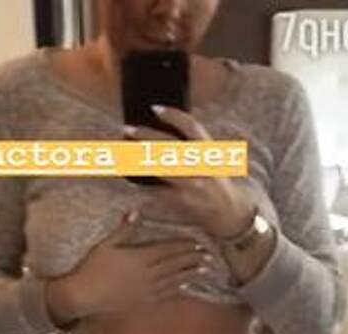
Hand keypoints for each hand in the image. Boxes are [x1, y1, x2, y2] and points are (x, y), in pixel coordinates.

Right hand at [45, 211, 211, 322]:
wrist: (83, 296)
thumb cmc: (91, 268)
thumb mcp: (106, 245)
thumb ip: (124, 229)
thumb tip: (135, 211)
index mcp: (139, 258)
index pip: (167, 250)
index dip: (184, 245)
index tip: (197, 241)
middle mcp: (147, 275)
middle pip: (175, 264)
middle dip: (193, 259)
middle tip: (209, 255)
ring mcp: (146, 290)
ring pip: (174, 280)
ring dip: (191, 274)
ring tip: (205, 269)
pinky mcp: (142, 302)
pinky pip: (164, 295)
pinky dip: (178, 289)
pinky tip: (186, 286)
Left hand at [124, 105, 256, 238]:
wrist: (228, 212)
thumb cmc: (212, 180)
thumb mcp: (209, 159)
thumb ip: (190, 146)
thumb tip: (158, 131)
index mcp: (208, 152)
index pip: (191, 127)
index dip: (173, 115)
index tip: (154, 108)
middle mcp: (200, 168)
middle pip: (168, 146)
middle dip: (145, 136)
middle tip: (126, 128)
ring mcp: (191, 186)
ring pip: (158, 170)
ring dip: (136, 162)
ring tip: (119, 155)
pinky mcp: (181, 204)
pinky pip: (155, 196)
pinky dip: (140, 194)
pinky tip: (125, 191)